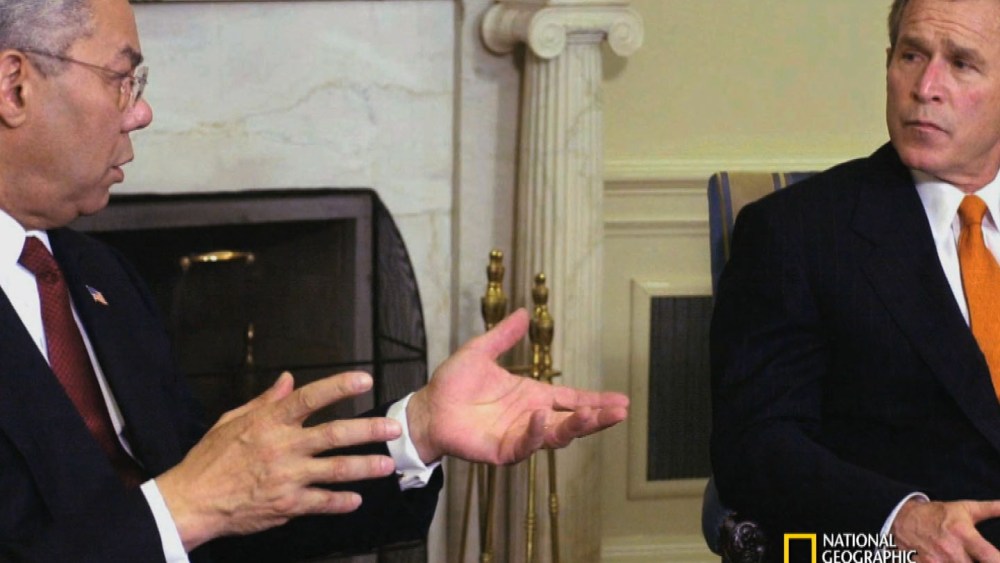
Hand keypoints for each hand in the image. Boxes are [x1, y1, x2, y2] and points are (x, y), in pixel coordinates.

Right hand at [156, 371, 402, 550]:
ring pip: (337, 469)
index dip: (339, 387)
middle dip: (368, 430)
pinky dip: (342, 502)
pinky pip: (323, 502)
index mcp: (269, 422)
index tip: (364, 379)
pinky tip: (356, 500)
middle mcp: (283, 447)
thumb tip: (288, 379)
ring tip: (387, 465)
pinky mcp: (287, 504)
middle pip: (335, 434)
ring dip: (366, 467)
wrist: (191, 501)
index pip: (310, 398)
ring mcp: (288, 477)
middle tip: (393, 428)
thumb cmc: (210, 459)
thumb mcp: (232, 420)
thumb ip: (266, 401)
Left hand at [406, 308, 628, 464]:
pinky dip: (536, 433)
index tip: (622, 401)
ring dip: (574, 426)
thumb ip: (503, 335)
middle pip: (572, 421)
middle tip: (620, 412)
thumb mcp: (480, 351)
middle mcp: (531, 418)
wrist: (428, 407)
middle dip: (597, 418)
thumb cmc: (453, 383)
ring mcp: (519, 436)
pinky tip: (542, 416)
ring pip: (555, 435)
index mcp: (532, 396)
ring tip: (591, 415)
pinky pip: (525, 445)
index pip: (572, 399)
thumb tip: (524, 312)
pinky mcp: (502, 451)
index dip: (596, 401)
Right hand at [892, 498, 999, 561]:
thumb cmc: (937, 515)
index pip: (990, 557)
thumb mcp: (965, 508)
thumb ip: (991, 509)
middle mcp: (951, 550)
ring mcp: (937, 561)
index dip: (998, 560)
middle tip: (977, 557)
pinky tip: (950, 561)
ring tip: (962, 558)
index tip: (999, 560)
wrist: (903, 518)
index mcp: (964, 534)